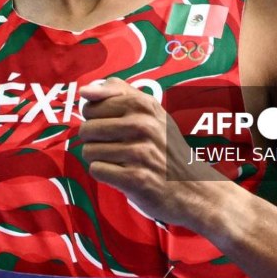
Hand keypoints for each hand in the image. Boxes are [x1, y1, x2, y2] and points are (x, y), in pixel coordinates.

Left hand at [77, 78, 227, 227]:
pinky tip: (122, 174)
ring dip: (99, 159)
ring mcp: (140, 153)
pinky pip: (97, 170)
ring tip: (120, 161)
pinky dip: (105, 174)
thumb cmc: (165, 146)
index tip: (111, 126)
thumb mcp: (151, 110)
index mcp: (144, 105)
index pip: (91, 106)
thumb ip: (118, 92)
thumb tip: (84, 91)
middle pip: (87, 129)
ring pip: (89, 151)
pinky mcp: (135, 178)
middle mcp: (142, 126)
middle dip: (94, 140)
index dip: (95, 118)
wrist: (192, 186)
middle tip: (116, 146)